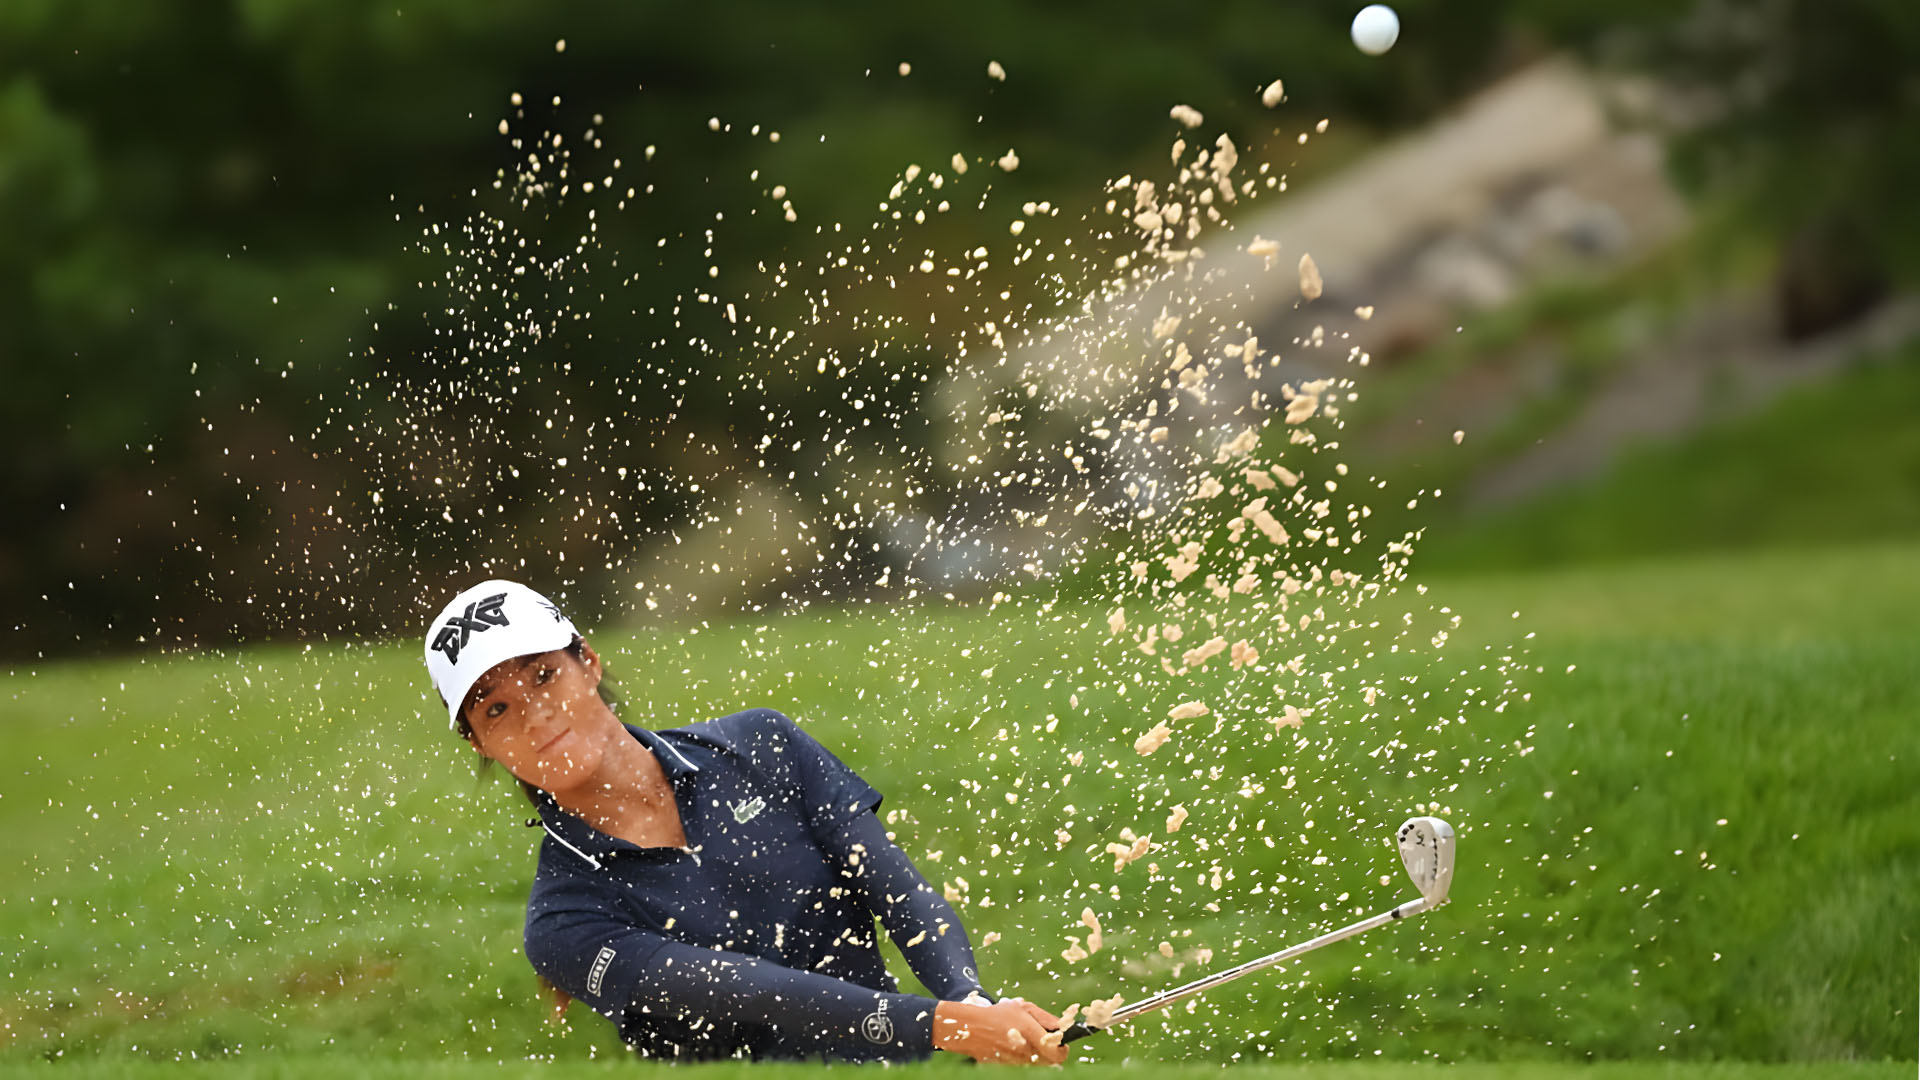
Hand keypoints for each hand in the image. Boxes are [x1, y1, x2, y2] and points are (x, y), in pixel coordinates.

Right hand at [933, 998, 1068, 1064]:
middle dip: (1051, 1052)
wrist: (970, 1028)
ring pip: (1036, 1064)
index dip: (1063, 1049)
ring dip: (1036, 1055)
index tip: (1062, 1043)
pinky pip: (1022, 1066)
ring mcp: (1015, 1062)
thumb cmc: (998, 1014)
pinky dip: (1023, 1058)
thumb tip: (1061, 1027)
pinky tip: (1014, 1047)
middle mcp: (1024, 1050)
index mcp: (1031, 1033)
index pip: (1058, 1052)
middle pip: (1050, 1062)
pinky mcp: (1006, 1067)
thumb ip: (1044, 1018)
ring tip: (1026, 1042)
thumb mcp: (1022, 1008)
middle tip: (1046, 1042)